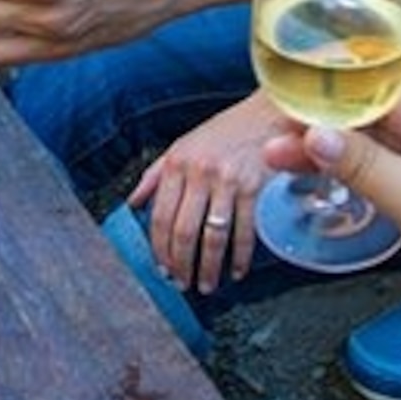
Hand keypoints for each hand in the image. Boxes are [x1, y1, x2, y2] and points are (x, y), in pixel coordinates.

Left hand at [131, 92, 285, 292]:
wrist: (269, 114)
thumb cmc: (226, 131)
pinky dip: (240, 258)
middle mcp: (199, 173)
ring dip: (208, 268)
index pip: (160, 217)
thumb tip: (131, 203)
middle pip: (183, 232)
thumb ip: (155, 175)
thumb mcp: (183, 145)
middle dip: (181, 265)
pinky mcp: (255, 189)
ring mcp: (228, 181)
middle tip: (182, 283)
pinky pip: (244, 232)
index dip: (159, 249)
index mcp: (177, 163)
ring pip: (212, 238)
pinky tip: (236, 271)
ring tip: (206, 285)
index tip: (161, 267)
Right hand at [265, 74, 400, 336]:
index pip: (386, 90)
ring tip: (278, 161)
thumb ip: (368, 166)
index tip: (283, 110)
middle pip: (377, 116)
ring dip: (333, 154)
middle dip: (324, 128)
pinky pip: (389, 175)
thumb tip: (313, 133)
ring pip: (378, 147)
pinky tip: (317, 177)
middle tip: (271, 142)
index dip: (331, 101)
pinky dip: (355, 177)